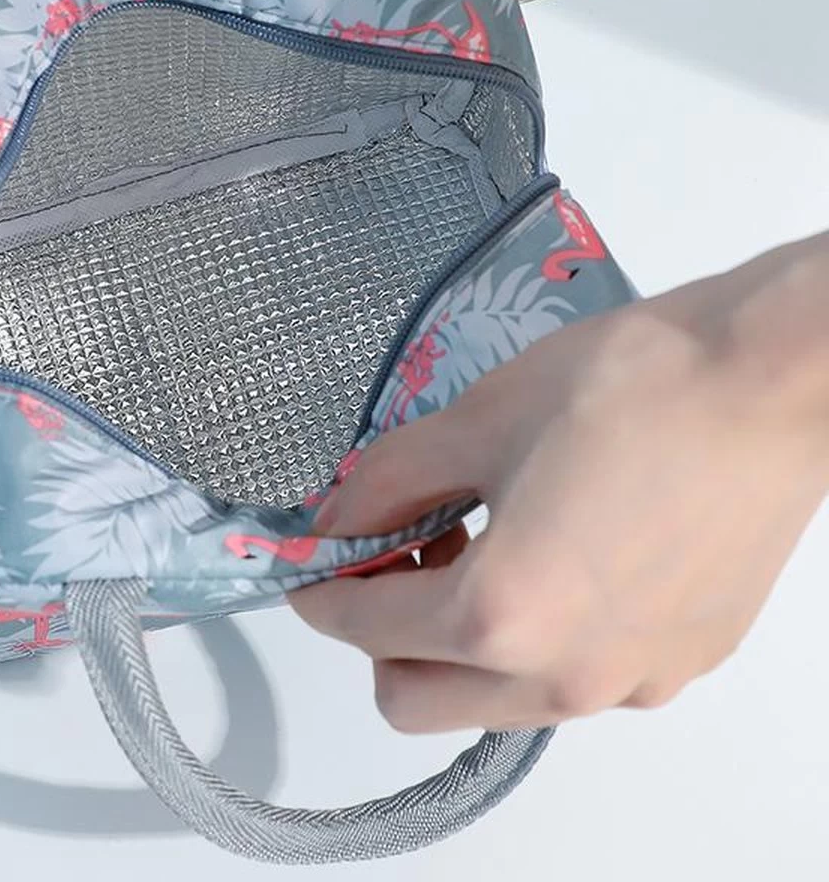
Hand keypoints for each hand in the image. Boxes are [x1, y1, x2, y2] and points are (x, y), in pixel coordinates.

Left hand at [291, 236, 828, 732]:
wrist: (771, 383)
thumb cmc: (632, 388)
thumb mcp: (479, 418)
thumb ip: (388, 480)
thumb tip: (339, 516)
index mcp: (503, 615)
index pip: (367, 628)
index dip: (320, 591)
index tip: (312, 562)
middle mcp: (566, 676)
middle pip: (416, 699)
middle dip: (381, 637)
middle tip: (399, 553)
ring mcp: (630, 682)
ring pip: (493, 700)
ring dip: (457, 643)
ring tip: (481, 544)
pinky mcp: (680, 666)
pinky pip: (570, 679)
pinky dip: (532, 638)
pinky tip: (557, 553)